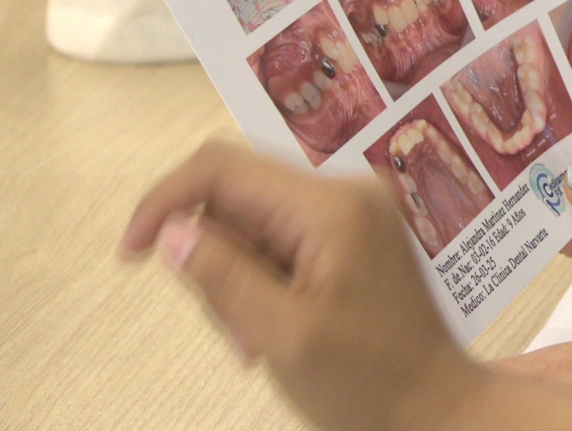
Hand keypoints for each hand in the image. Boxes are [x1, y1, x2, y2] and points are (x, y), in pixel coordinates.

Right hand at [118, 141, 487, 430]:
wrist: (435, 406)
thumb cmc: (369, 382)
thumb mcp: (281, 333)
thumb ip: (222, 276)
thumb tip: (170, 230)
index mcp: (333, 205)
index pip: (222, 167)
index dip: (166, 202)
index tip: (134, 253)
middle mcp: (347, 191)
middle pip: (237, 198)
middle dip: (216, 261)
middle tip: (237, 329)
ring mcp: (353, 212)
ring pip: (252, 225)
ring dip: (238, 282)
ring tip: (260, 341)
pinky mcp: (353, 235)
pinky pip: (281, 241)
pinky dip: (263, 284)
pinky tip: (276, 330)